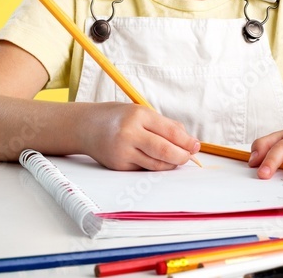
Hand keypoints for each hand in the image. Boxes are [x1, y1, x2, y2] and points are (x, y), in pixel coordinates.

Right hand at [79, 102, 200, 171]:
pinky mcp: (119, 166)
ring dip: (171, 164)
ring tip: (176, 158)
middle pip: (164, 151)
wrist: (87, 126)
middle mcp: (129, 133)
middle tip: (189, 157)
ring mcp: (123, 151)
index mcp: (138, 115)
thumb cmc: (118, 117)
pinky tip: (157, 160)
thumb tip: (188, 141)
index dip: (186, 141)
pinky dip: (154, 166)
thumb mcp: (141, 112)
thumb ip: (164, 125)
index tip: (196, 145)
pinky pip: (144, 169)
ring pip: (156, 164)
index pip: (170, 132)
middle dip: (182, 156)